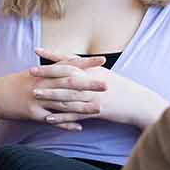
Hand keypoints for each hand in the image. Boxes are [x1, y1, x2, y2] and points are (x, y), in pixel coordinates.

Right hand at [0, 54, 109, 128]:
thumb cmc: (14, 85)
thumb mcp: (31, 74)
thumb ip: (48, 71)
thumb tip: (65, 65)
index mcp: (43, 72)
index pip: (68, 65)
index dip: (86, 62)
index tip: (103, 59)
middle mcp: (41, 84)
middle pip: (69, 84)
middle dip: (89, 84)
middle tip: (107, 84)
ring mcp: (37, 99)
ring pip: (63, 103)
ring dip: (82, 106)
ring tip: (98, 108)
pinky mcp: (32, 113)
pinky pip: (53, 120)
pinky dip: (66, 124)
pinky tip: (79, 127)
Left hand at [30, 48, 169, 128]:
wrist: (138, 103)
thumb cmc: (121, 88)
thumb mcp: (105, 74)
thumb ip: (88, 69)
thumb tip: (73, 62)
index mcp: (93, 71)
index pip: (70, 60)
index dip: (53, 56)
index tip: (37, 50)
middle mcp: (92, 82)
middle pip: (66, 76)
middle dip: (47, 73)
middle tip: (30, 71)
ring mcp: (94, 97)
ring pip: (68, 96)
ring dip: (50, 95)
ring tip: (34, 94)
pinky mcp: (96, 112)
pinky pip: (75, 115)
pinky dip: (62, 117)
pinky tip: (48, 119)